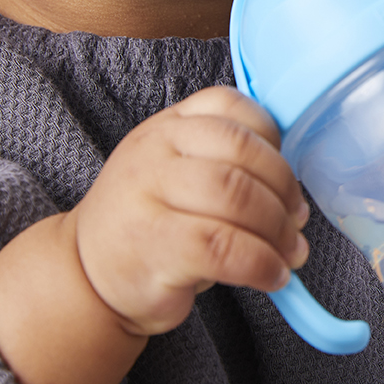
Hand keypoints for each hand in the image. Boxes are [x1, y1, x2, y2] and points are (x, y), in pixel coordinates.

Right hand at [72, 86, 309, 334]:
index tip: (283, 179)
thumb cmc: (151, 225)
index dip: (272, 141)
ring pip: (236, 197)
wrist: (86, 275)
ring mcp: (148, 195)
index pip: (231, 107)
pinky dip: (261, 263)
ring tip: (290, 254)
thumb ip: (227, 165)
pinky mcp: (153, 246)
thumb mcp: (178, 174)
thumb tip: (295, 200)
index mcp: (168, 126)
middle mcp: (155, 151)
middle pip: (242, 154)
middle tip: (296, 223)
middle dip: (283, 191)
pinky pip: (224, 247)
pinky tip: (272, 276)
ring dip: (278, 230)